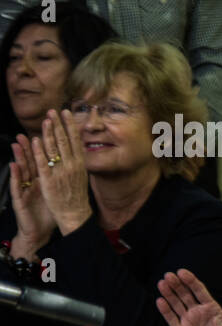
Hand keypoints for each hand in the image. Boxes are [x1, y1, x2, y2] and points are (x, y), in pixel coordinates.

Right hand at [8, 136, 56, 257]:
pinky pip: (17, 185)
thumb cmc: (56, 206)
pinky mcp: (20, 198)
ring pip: (22, 168)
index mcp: (45, 176)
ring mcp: (26, 188)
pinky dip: (16, 174)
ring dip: (20, 154)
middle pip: (33, 159)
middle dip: (33, 143)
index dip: (47, 141)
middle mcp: (34, 180)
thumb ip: (62, 172)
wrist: (47, 226)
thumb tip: (73, 158)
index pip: (45, 155)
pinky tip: (13, 165)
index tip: (51, 126)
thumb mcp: (60, 186)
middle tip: (31, 127)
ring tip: (18, 141)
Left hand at [31, 109, 92, 234]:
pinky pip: (43, 163)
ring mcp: (60, 172)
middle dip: (58, 125)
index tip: (66, 114)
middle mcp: (72, 166)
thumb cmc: (77, 196)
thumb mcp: (82, 176)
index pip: (75, 140)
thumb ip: (77, 162)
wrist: (75, 214)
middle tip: (53, 111)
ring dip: (49, 133)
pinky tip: (36, 141)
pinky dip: (39, 151)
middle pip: (64, 141)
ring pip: (54, 149)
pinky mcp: (49, 180)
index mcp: (80, 164)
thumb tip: (75, 149)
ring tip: (46, 121)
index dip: (70, 126)